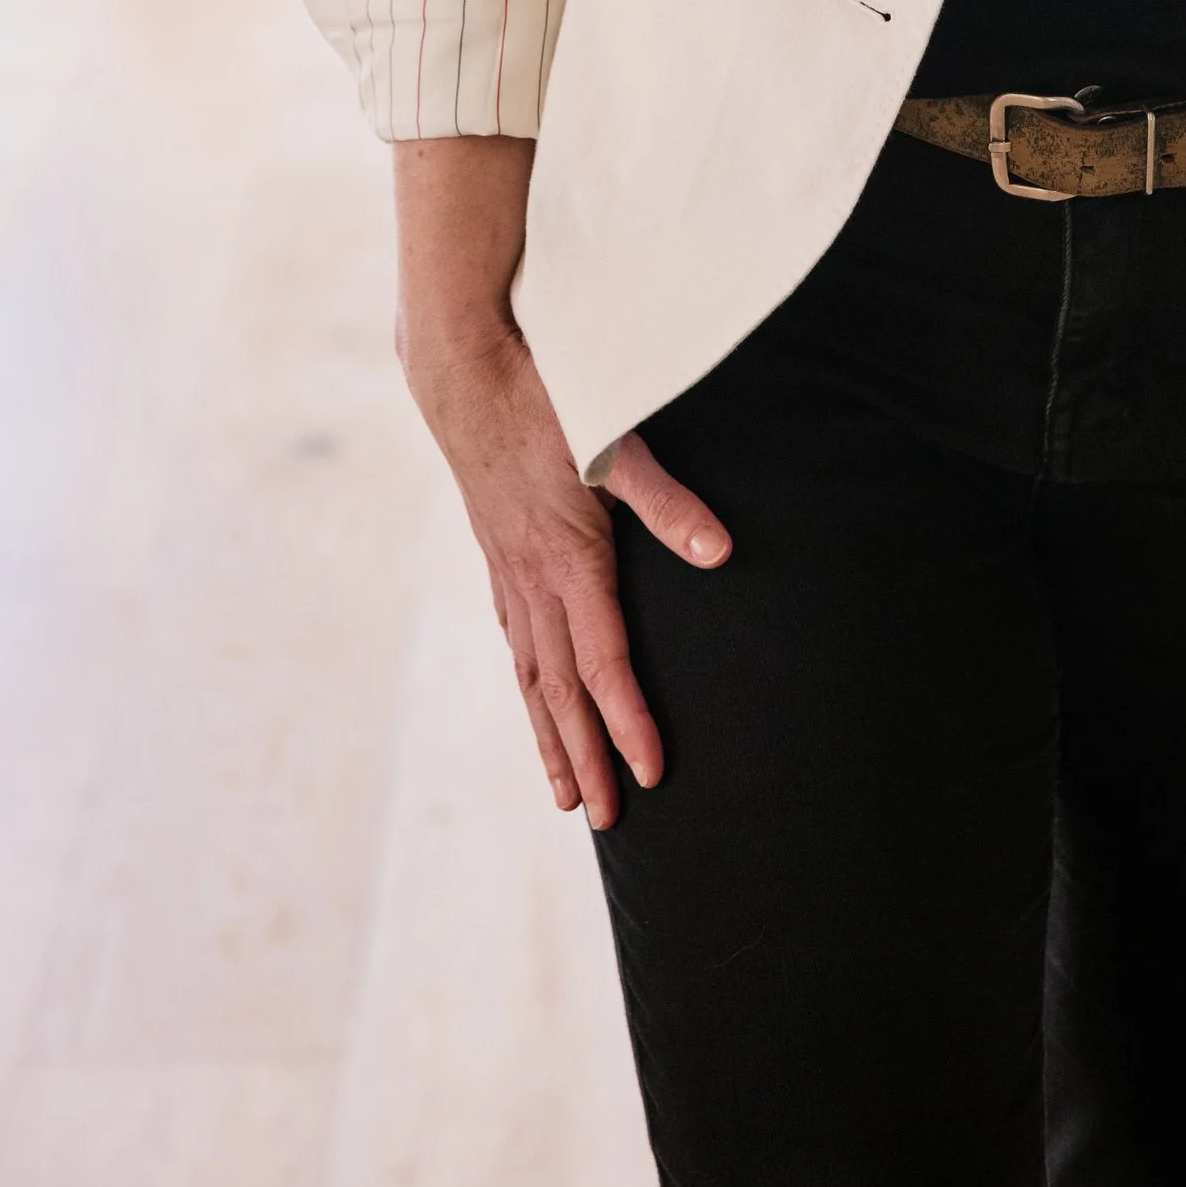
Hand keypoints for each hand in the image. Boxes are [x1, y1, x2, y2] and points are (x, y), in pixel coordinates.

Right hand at [393, 137, 728, 827]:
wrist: (462, 366)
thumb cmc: (548, 396)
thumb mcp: (617, 441)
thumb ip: (669, 502)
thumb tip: (722, 552)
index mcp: (567, 558)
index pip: (603, 661)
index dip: (628, 721)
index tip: (650, 773)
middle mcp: (532, 578)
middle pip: (562, 688)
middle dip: (587, 755)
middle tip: (608, 820)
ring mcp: (508, 570)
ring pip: (532, 672)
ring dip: (552, 735)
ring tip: (568, 793)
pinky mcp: (498, 553)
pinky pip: (514, 638)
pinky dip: (530, 684)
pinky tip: (538, 701)